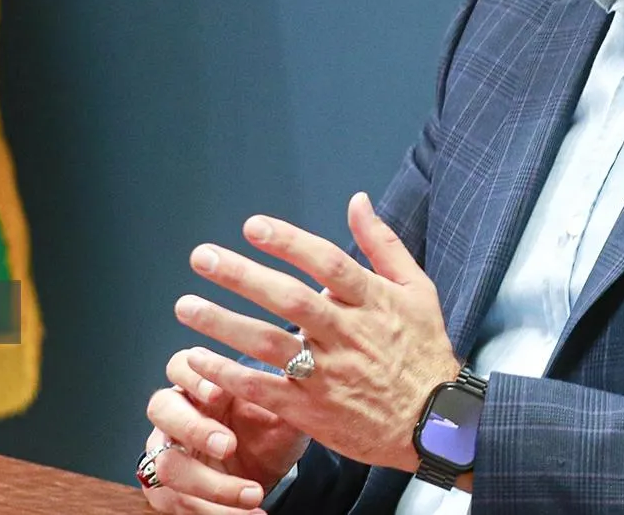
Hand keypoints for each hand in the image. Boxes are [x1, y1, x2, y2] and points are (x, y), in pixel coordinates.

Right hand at [141, 351, 309, 511]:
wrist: (265, 475)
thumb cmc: (267, 435)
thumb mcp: (282, 414)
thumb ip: (285, 394)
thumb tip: (302, 370)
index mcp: (201, 386)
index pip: (180, 365)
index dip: (193, 376)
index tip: (220, 393)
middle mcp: (176, 415)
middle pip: (161, 409)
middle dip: (194, 428)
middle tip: (229, 446)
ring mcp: (165, 452)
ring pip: (167, 464)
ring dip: (210, 484)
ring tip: (252, 494)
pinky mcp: (165, 490)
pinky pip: (176, 502)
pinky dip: (213, 513)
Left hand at [175, 192, 460, 471]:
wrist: (436, 423)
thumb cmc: (425, 349)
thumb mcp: (417, 289)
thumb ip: (383, 243)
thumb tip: (357, 199)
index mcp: (372, 301)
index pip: (327, 263)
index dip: (289, 242)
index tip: (252, 226)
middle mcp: (347, 334)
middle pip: (289, 300)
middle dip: (242, 276)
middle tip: (202, 257)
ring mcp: (328, 374)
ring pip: (270, 345)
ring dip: (224, 324)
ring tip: (187, 306)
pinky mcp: (313, 411)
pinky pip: (265, 391)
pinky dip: (230, 375)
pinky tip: (198, 359)